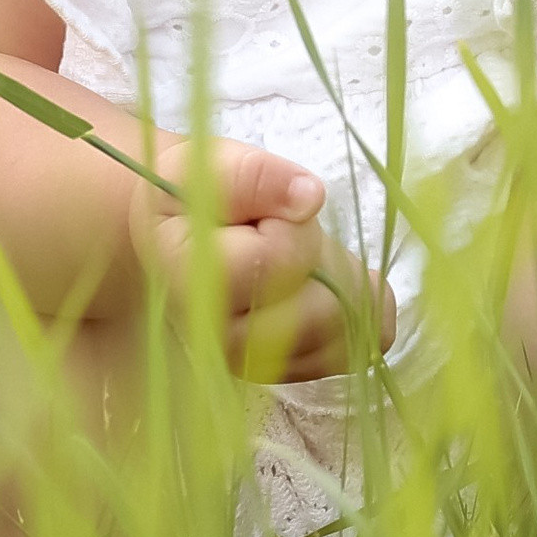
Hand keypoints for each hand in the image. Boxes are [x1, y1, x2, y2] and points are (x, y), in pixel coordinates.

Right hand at [129, 136, 394, 380]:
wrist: (176, 238)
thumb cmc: (191, 198)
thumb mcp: (207, 167)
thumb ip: (253, 177)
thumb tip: (309, 197)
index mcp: (196, 285)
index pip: (280, 261)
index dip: (289, 225)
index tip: (261, 214)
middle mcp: (224, 340)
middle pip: (323, 307)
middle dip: (322, 256)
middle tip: (285, 231)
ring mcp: (260, 364)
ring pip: (349, 328)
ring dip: (343, 280)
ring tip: (301, 254)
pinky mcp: (292, 370)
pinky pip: (360, 344)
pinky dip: (359, 307)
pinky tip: (325, 280)